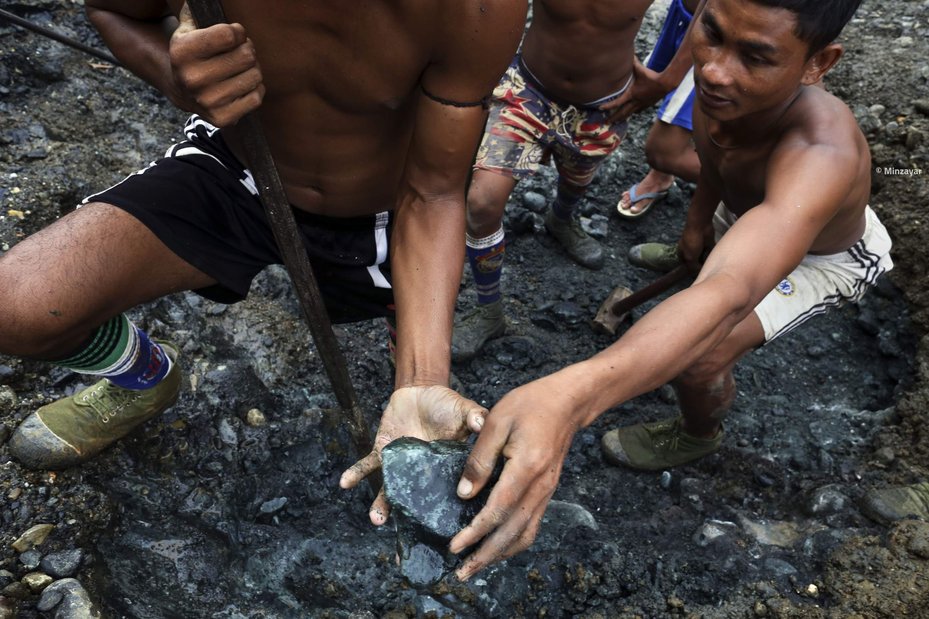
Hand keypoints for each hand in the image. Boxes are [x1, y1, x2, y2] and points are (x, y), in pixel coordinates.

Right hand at [167, 5, 264, 125]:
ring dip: (252, 70)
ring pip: (255, 76)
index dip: (237, 32)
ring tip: (240, 69)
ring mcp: (207, 101)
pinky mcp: (222, 119)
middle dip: (248, 50)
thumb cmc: (193, 53)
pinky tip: (242, 86)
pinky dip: (254, 89)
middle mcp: (192, 78)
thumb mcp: (189, 27)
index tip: (233, 35)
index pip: (230, 34)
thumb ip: (200, 11)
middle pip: (247, 55)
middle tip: (239, 53)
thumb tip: (212, 0)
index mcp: (183, 51)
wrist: (181, 89)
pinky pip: (257, 98)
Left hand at [339, 385, 487, 524]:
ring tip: (376, 518)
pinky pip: (368, 466)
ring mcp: (401, 466)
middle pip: (416, 503)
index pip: (446, 496)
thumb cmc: (447, 405)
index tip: (446, 538)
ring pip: (390, 491)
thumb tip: (483, 423)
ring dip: (382, 506)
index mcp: (445, 469)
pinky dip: (356, 474)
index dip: (445, 516)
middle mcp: (421, 475)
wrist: (421, 392)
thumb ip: (475, 416)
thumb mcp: (464, 409)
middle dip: (410, 523)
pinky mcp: (383, 452)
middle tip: (406, 544)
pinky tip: (345, 483)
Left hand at [448, 376, 579, 579]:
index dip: (475, 532)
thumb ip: (479, 459)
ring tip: (476, 566)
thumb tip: (464, 494)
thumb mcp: (497, 421)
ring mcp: (547, 492)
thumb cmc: (530, 404)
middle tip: (461, 573)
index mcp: (526, 468)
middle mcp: (540, 487)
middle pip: (512, 533)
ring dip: (500, 554)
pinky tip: (498, 546)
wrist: (568, 402)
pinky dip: (514, 542)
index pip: (498, 510)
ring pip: (524, 534)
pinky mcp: (548, 491)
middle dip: (485, 556)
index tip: (454, 546)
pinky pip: (531, 525)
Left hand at [600, 58, 668, 123]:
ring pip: (630, 114)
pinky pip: (638, 111)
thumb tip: (628, 55)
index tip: (600, 108)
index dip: (608, 106)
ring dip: (622, 118)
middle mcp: (636, 101)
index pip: (617, 103)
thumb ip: (633, 63)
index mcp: (632, 94)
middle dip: (614, 118)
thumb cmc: (652, 76)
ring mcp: (642, 104)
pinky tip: (631, 113)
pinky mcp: (648, 105)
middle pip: (622, 113)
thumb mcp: (640, 69)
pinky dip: (632, 113)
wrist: (666, 83)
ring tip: (616, 121)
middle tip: (606, 122)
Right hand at [678, 220, 713, 273]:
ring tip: (711, 267)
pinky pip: (711, 252)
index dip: (691, 271)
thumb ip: (693, 266)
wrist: (701, 226)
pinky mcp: (708, 244)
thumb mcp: (690, 257)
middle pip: (696, 262)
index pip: (686, 265)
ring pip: (704, 257)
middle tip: (705, 273)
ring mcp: (700, 247)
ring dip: (707, 260)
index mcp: (683, 253)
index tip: (697, 276)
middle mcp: (690, 251)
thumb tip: (699, 272)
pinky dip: (713, 254)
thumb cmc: (692, 240)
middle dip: (699, 266)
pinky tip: (715, 259)